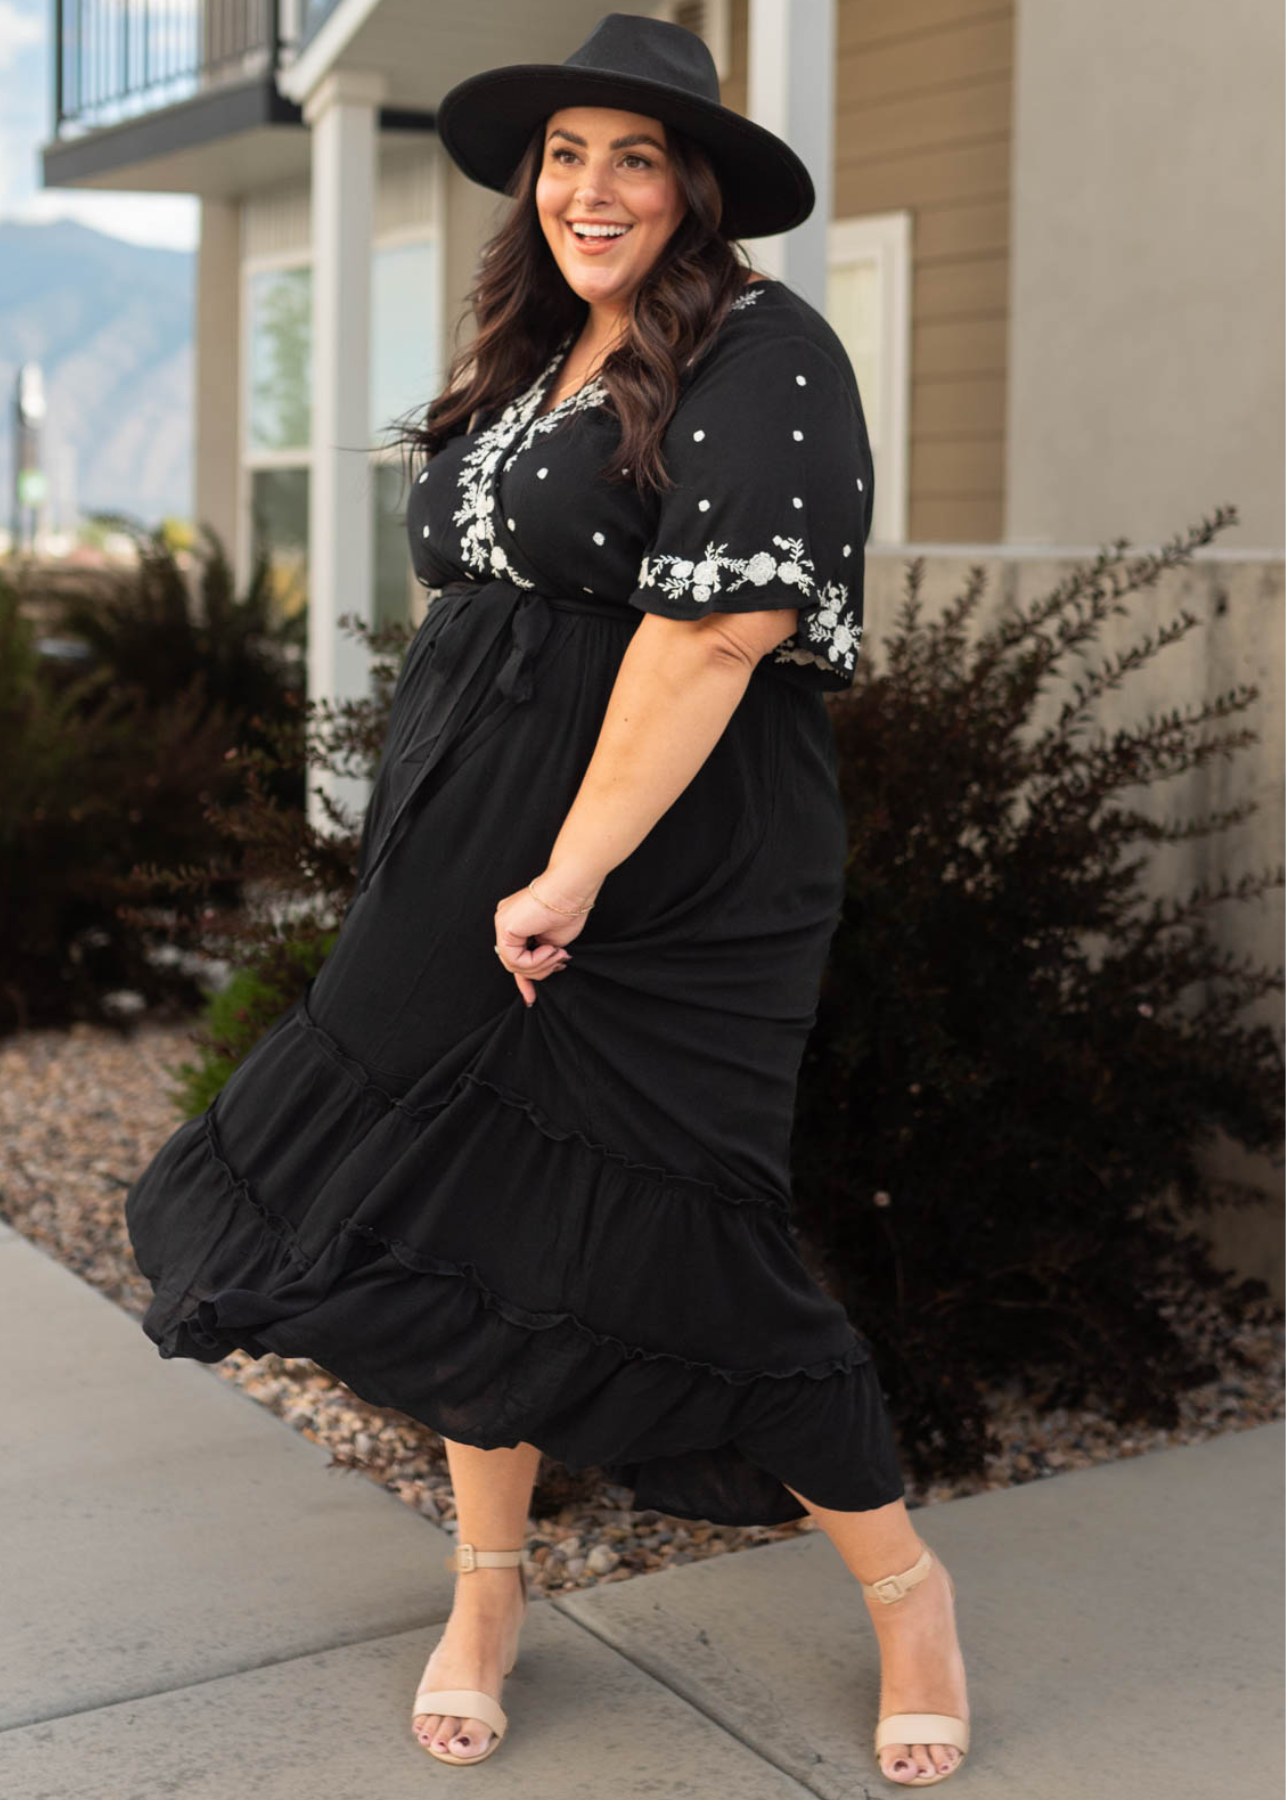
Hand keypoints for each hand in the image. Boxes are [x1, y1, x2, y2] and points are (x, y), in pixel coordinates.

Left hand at [493, 873, 598, 1007]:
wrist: (571, 890)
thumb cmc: (569, 910)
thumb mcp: (553, 943)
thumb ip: (542, 957)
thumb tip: (541, 971)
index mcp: (516, 922)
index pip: (514, 957)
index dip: (523, 980)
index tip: (530, 999)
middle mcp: (505, 921)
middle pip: (514, 963)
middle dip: (539, 971)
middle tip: (560, 961)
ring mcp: (503, 923)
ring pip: (514, 965)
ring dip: (541, 966)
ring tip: (558, 953)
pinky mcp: (505, 927)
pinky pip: (516, 960)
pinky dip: (536, 960)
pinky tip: (550, 949)